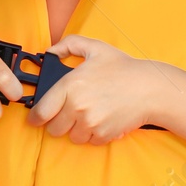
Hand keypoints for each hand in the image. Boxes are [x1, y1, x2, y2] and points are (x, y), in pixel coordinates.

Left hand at [27, 35, 166, 143]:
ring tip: (89, 114)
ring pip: (72, 137)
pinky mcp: (103, 135)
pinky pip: (89, 141)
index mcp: (70, 86)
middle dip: (59, 122)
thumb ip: (69, 44)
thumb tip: (51, 50)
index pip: (41, 112)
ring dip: (76, 129)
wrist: (151, 88)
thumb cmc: (123, 68)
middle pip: (54, 129)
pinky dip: (93, 134)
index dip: (35, 117)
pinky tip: (102, 119)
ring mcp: (90, 123)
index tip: (36, 118)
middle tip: (69, 113)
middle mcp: (77, 107)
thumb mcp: (95, 48)